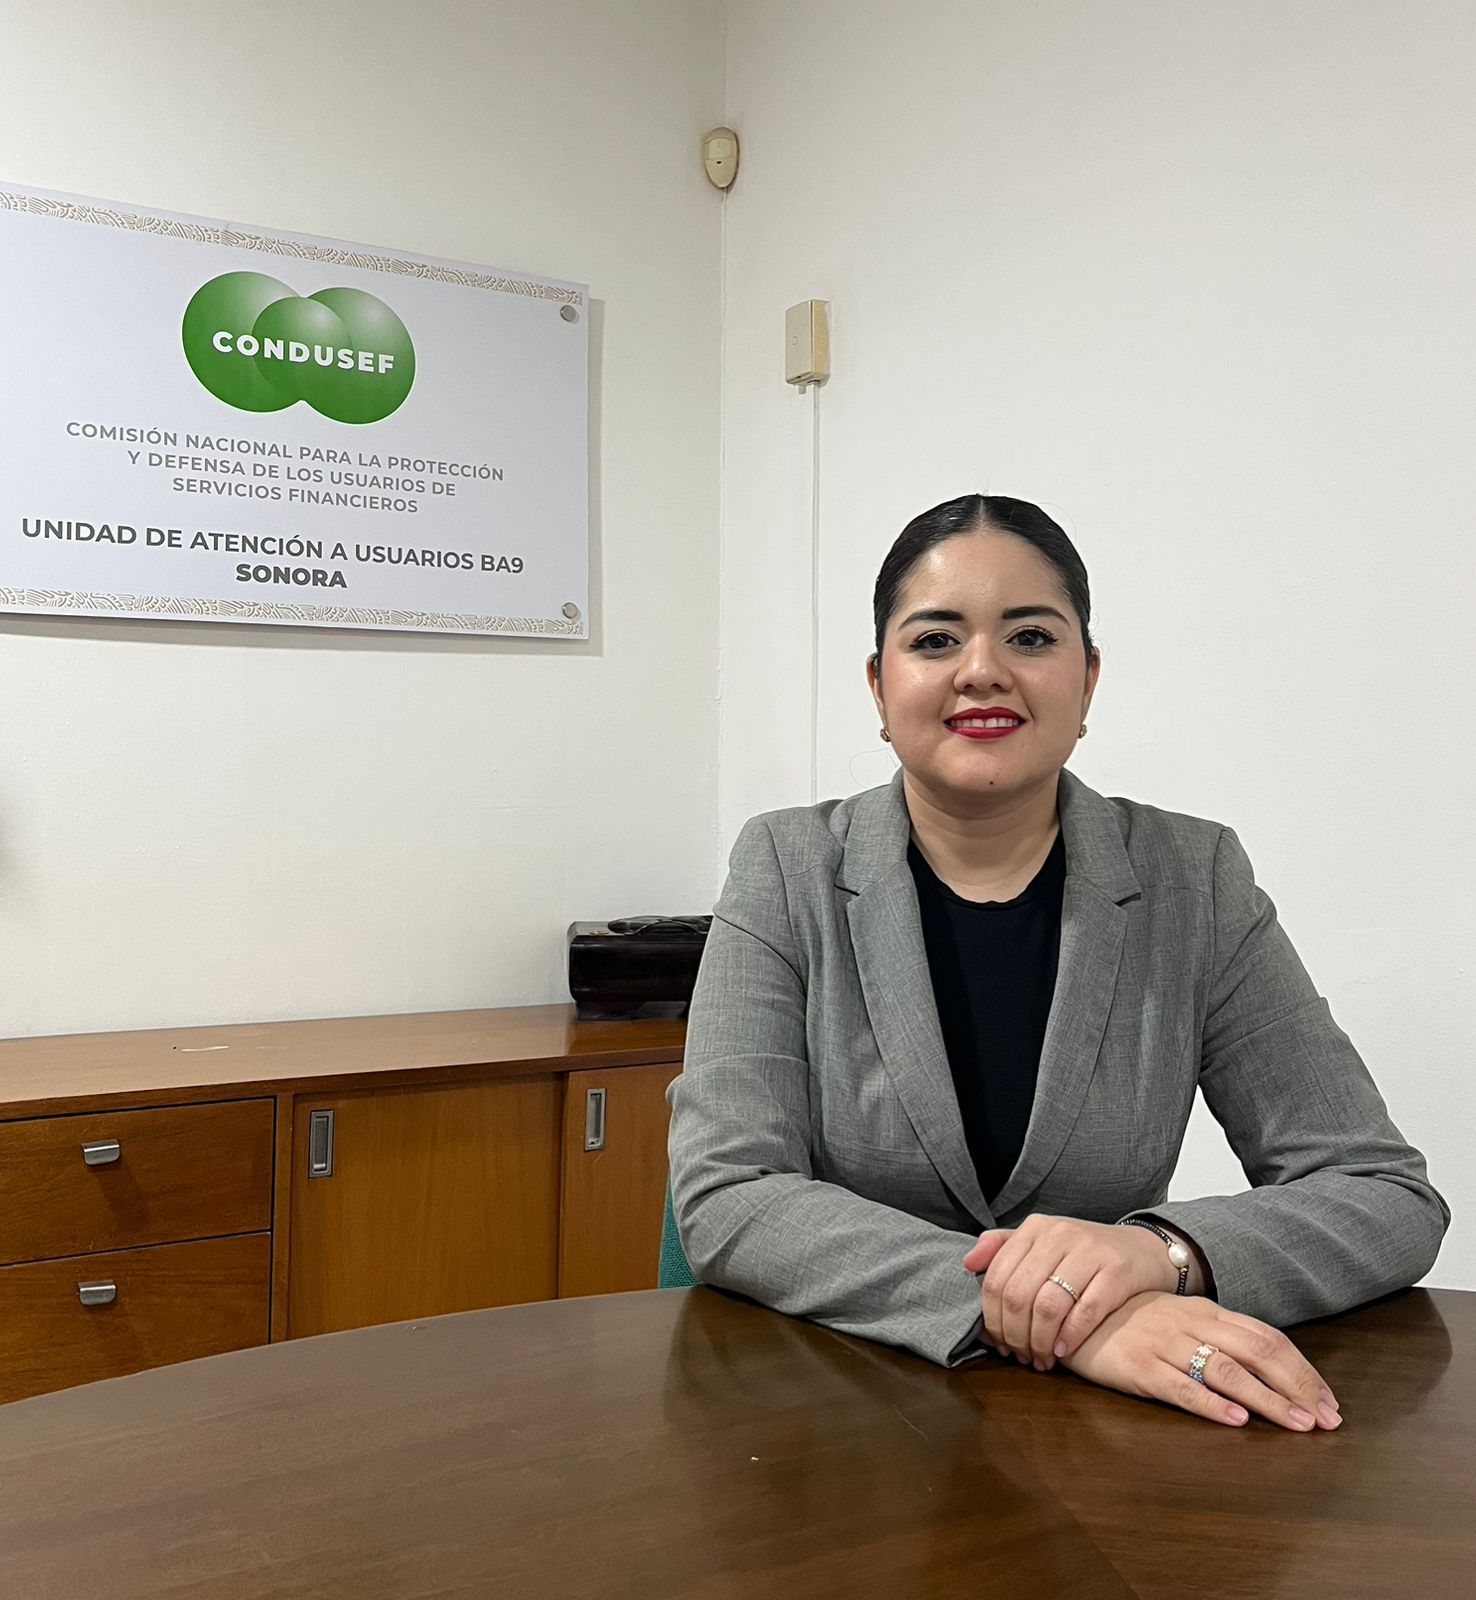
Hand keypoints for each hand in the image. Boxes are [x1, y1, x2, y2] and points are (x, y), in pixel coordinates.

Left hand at [962, 1215, 1190, 1370]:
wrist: (1145, 1249)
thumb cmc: (1085, 1254)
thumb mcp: (1043, 1243)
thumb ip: (1003, 1248)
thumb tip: (967, 1264)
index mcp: (1035, 1228)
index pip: (997, 1278)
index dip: (993, 1318)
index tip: (1000, 1343)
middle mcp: (1059, 1234)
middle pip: (1019, 1295)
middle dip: (1015, 1335)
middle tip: (1021, 1356)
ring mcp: (1089, 1251)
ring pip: (1048, 1306)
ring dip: (1040, 1342)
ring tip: (1042, 1359)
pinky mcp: (1117, 1271)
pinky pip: (1085, 1311)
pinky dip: (1070, 1337)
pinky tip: (1064, 1350)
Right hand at [1062, 1290, 1342, 1431]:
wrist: (1070, 1308)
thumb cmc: (1129, 1320)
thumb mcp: (1178, 1320)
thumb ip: (1217, 1337)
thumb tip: (1270, 1368)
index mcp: (1205, 1311)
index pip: (1266, 1338)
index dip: (1302, 1370)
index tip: (1330, 1402)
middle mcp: (1190, 1323)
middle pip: (1257, 1352)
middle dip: (1298, 1387)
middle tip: (1327, 1420)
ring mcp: (1164, 1343)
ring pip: (1226, 1370)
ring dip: (1268, 1399)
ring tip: (1296, 1424)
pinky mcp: (1137, 1365)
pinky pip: (1180, 1385)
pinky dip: (1210, 1403)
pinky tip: (1234, 1419)